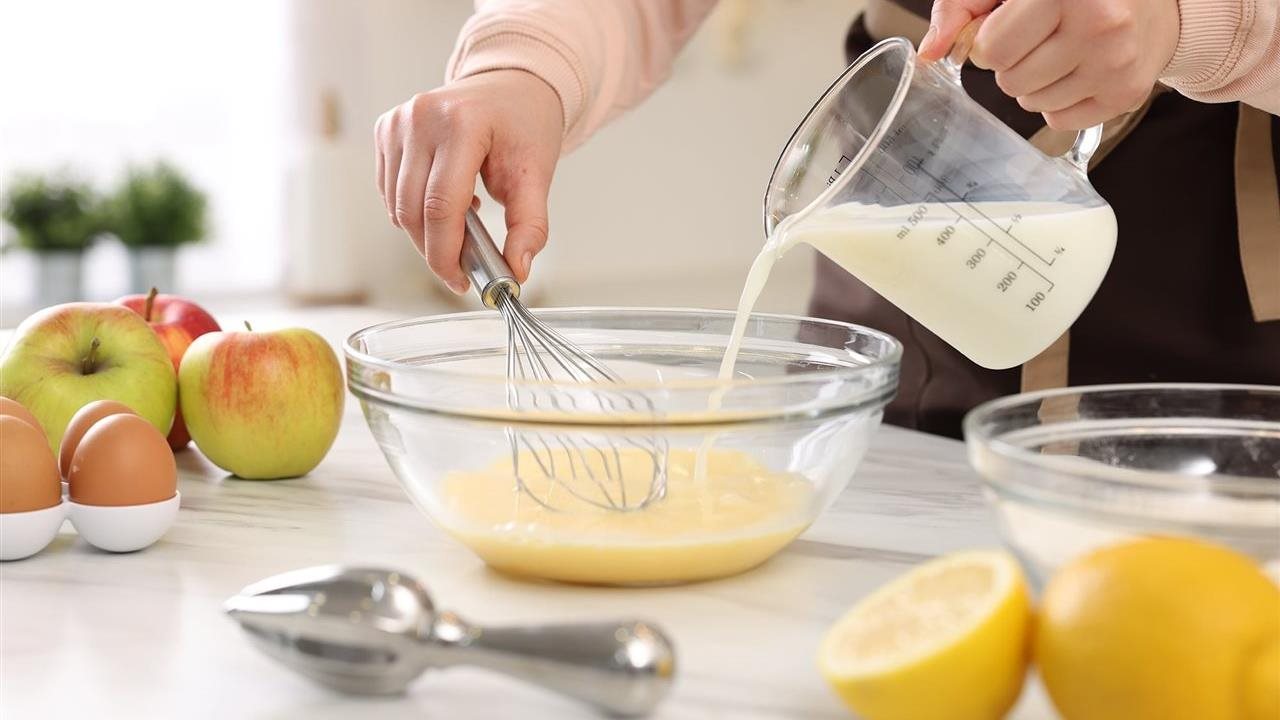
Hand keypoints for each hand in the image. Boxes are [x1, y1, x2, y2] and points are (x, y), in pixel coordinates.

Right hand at [375, 70, 563, 292]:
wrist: (511, 85)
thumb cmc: (524, 124)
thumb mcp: (537, 174)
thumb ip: (529, 225)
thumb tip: (517, 269)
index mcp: (461, 124)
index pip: (440, 206)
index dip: (446, 253)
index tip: (461, 280)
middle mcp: (421, 118)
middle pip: (413, 211)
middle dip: (434, 251)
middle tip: (461, 268)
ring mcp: (398, 121)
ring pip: (396, 206)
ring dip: (423, 231)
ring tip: (461, 224)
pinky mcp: (386, 129)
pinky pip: (389, 190)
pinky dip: (412, 210)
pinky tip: (443, 201)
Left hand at [919, 0, 1179, 129]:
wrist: (1154, 1)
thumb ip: (961, 7)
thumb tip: (929, 53)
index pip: (991, 50)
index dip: (990, 41)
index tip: (1010, 26)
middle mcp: (1098, 24)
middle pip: (1009, 82)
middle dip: (1012, 63)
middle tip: (1039, 39)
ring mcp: (1115, 62)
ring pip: (1031, 105)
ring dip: (1034, 84)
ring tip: (1061, 53)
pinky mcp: (1126, 93)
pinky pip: (1059, 122)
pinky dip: (1060, 103)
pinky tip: (1078, 72)